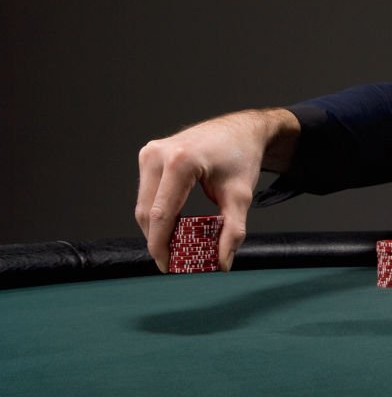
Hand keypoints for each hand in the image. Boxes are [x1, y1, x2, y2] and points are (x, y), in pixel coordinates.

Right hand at [135, 109, 298, 272]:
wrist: (241, 130)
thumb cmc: (242, 158)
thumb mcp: (241, 196)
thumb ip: (233, 231)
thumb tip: (222, 262)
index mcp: (180, 161)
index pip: (162, 214)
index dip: (161, 245)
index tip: (168, 267)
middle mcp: (158, 154)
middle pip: (148, 211)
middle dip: (157, 240)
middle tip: (173, 261)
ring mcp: (150, 152)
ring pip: (144, 203)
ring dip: (155, 228)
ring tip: (174, 246)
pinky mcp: (149, 154)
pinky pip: (147, 192)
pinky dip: (156, 212)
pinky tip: (172, 226)